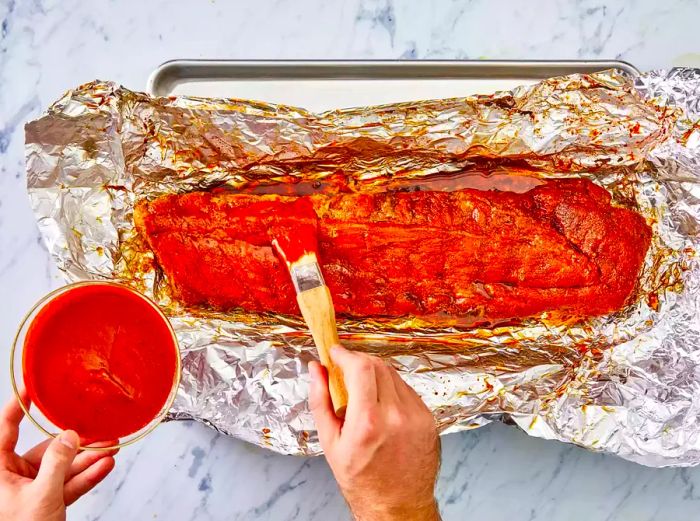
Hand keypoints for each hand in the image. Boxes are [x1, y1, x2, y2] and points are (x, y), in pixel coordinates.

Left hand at [0, 394, 116, 520]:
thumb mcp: (41, 495)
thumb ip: (58, 462)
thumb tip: (69, 435)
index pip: (6, 429)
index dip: (18, 407)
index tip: (32, 388)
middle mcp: (12, 477)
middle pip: (46, 450)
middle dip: (76, 443)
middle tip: (98, 430)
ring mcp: (31, 491)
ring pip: (62, 468)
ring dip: (88, 460)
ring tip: (112, 448)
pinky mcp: (47, 503)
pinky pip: (69, 485)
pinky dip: (87, 477)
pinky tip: (105, 466)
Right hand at [309, 346, 440, 520]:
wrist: (397, 505)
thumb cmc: (361, 479)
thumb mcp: (330, 442)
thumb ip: (320, 399)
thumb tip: (315, 368)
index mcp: (368, 422)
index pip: (360, 367)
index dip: (345, 354)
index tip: (335, 352)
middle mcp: (396, 416)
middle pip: (377, 365)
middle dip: (357, 361)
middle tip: (344, 369)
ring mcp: (416, 416)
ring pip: (393, 374)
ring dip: (374, 373)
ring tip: (362, 393)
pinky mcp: (427, 418)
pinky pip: (406, 389)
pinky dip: (390, 388)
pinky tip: (380, 405)